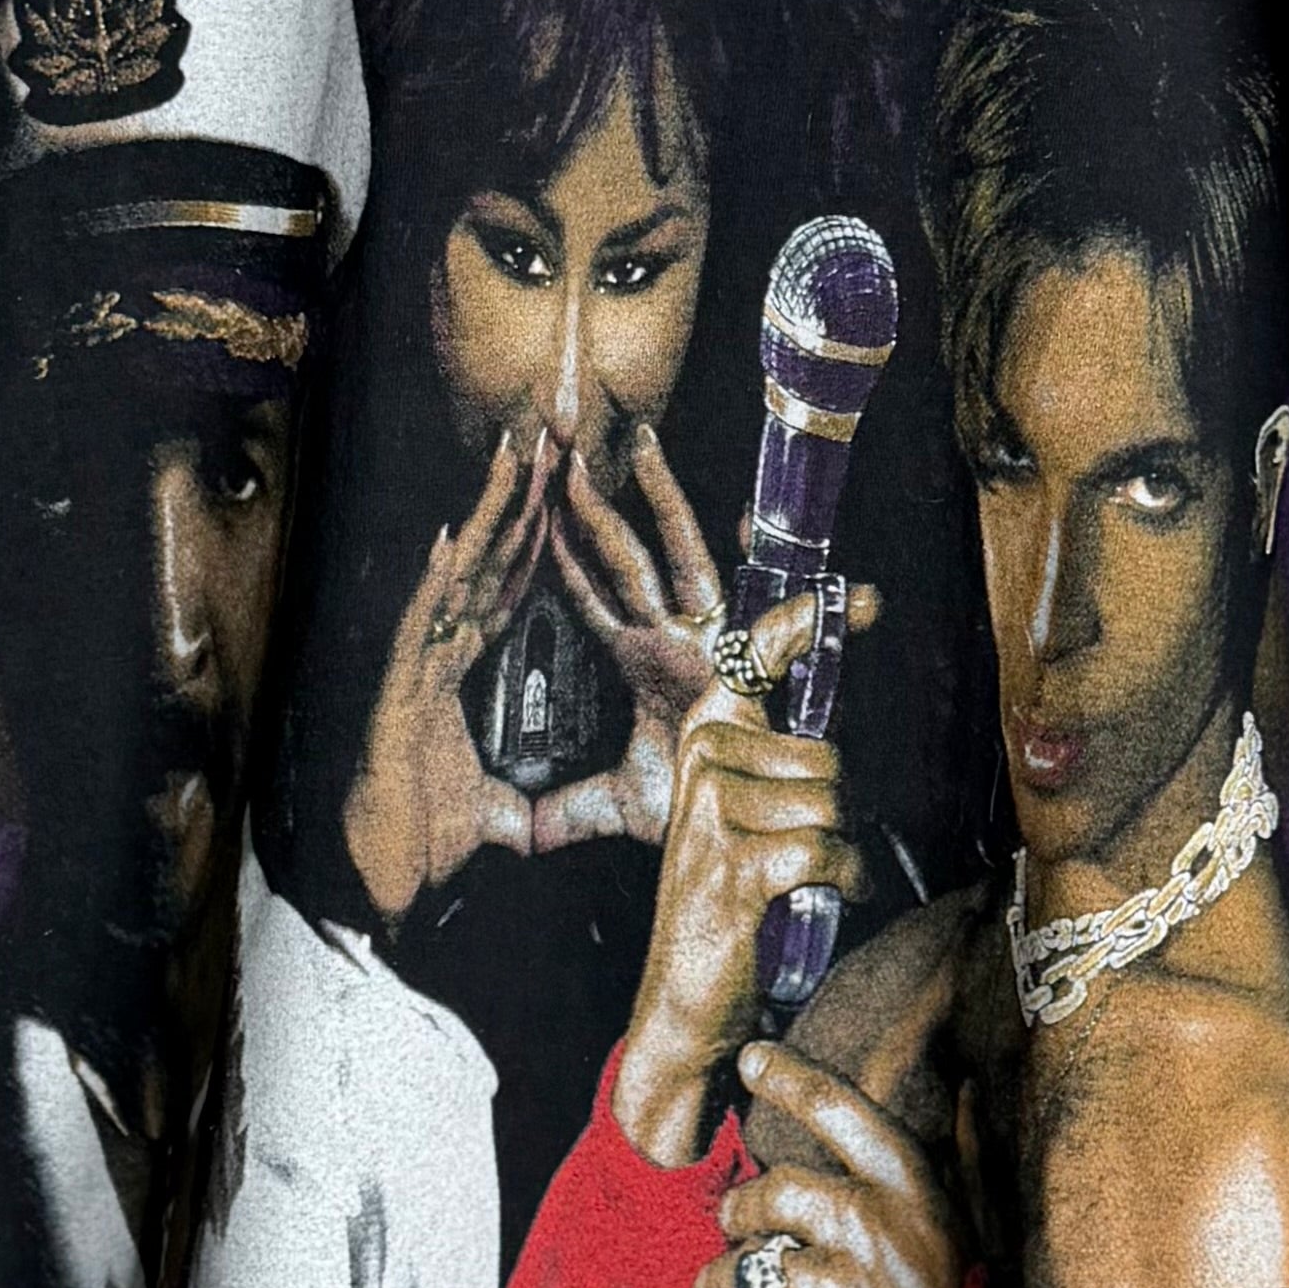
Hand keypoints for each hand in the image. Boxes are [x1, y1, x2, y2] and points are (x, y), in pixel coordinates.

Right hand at [343, 430, 544, 923]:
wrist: (382, 876)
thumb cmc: (424, 842)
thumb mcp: (496, 817)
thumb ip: (521, 809)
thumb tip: (543, 826)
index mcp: (454, 675)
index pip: (502, 596)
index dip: (532, 545)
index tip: (560, 497)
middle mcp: (434, 659)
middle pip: (484, 568)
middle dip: (514, 507)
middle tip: (543, 445)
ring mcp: (414, 670)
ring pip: (455, 581)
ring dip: (484, 520)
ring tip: (511, 462)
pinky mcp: (398, 694)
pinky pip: (420, 631)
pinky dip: (434, 587)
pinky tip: (453, 542)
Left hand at [535, 427, 877, 854]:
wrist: (744, 841)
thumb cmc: (695, 810)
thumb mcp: (620, 806)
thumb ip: (572, 808)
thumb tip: (525, 831)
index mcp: (644, 662)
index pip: (593, 596)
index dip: (564, 555)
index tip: (535, 510)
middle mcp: (677, 640)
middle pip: (627, 558)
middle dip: (596, 507)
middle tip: (566, 453)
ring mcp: (713, 642)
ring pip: (679, 556)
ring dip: (662, 501)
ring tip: (640, 446)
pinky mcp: (750, 661)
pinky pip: (763, 601)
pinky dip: (763, 569)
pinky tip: (753, 521)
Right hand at [607, 587, 859, 1164]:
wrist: (683, 1003)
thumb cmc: (731, 901)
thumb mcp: (749, 813)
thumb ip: (786, 756)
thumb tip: (839, 694)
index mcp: (705, 737)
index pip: (756, 656)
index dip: (808, 620)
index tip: (861, 594)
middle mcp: (702, 762)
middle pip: (824, 754)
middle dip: (837, 807)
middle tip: (802, 848)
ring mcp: (712, 816)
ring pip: (830, 805)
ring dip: (836, 849)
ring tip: (801, 879)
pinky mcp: (733, 870)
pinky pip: (826, 851)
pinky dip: (842, 881)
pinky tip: (823, 895)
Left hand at [701, 1041, 967, 1287]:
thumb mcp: (956, 1225)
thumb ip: (947, 1162)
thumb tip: (968, 1088)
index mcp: (910, 1192)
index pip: (845, 1112)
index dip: (794, 1078)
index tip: (753, 1057)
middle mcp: (878, 1231)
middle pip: (777, 1191)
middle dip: (740, 1207)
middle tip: (732, 1219)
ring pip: (748, 1265)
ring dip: (718, 1277)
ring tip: (714, 1287)